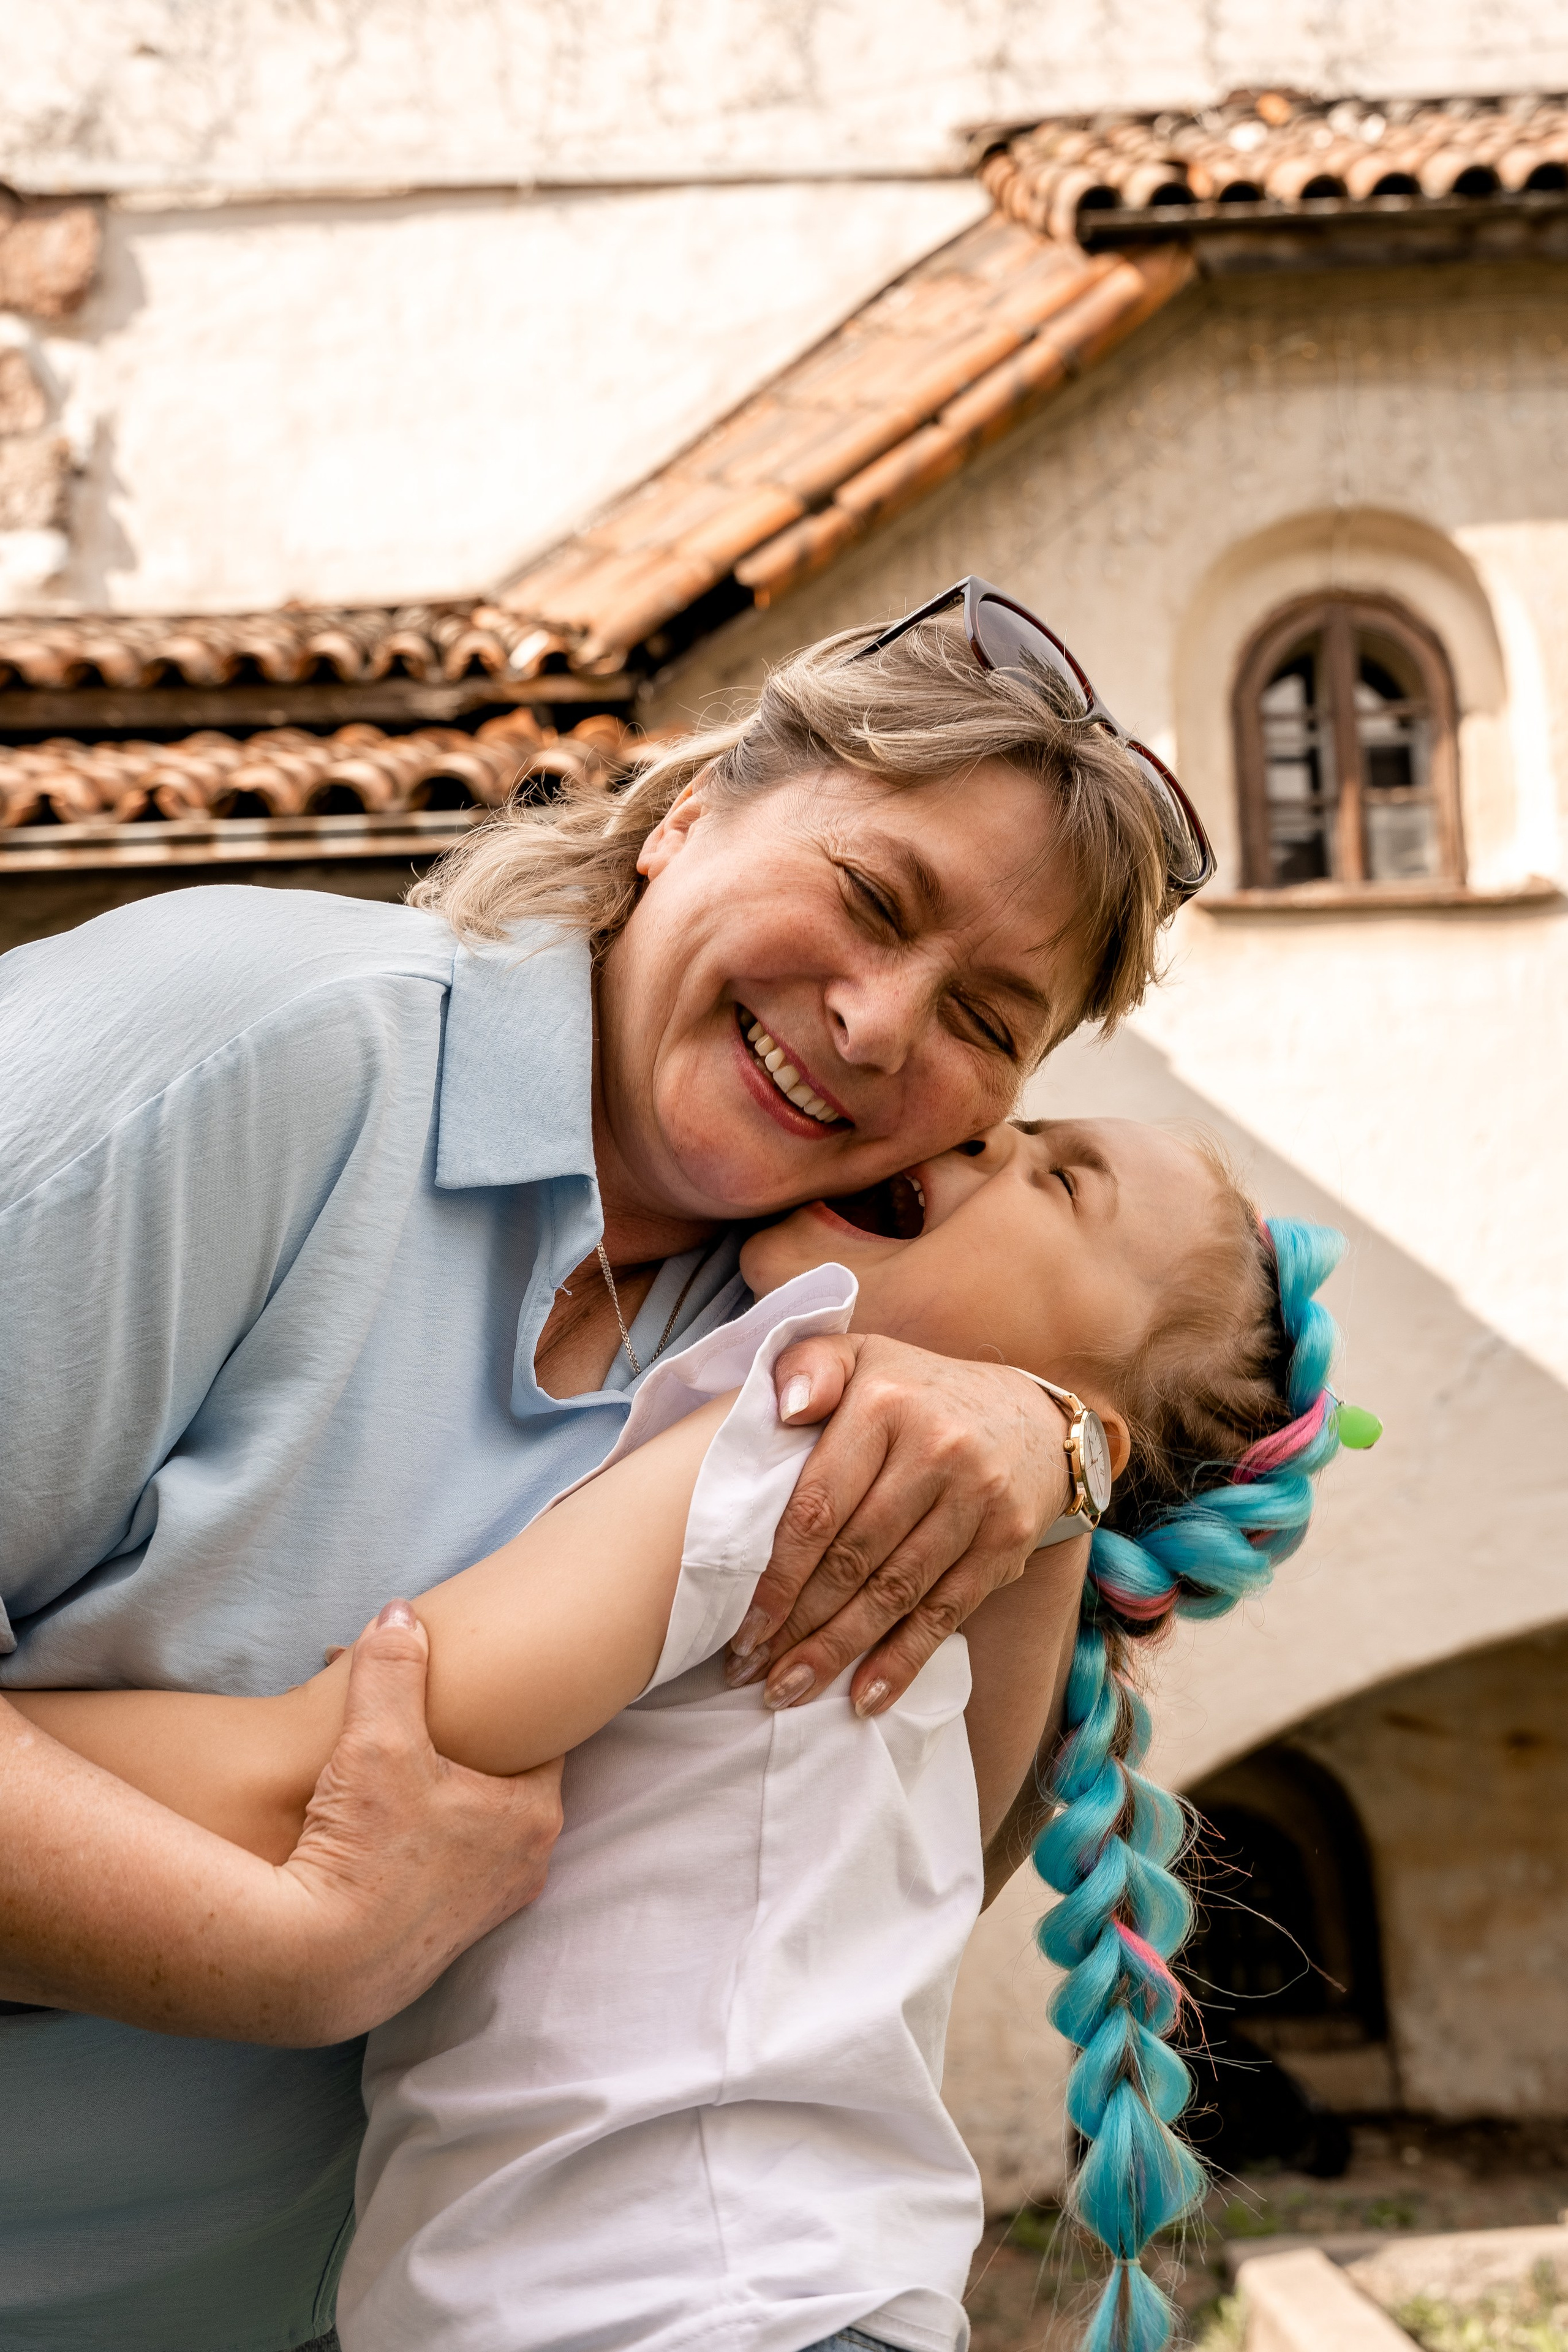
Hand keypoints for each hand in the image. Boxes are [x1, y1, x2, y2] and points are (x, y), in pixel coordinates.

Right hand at [273, 1601, 563, 2041]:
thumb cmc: (363, 1851)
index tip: (470, 1682)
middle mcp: (525, 1864)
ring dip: (437, 1792)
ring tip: (387, 1763)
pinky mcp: (444, 1934)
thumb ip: (392, 1666)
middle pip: (502, 1779)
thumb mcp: (377, 1739)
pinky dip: (420, 1837)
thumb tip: (400, 1613)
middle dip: (460, 1743)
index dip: (500, 1702)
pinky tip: (377, 1823)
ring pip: (471, 1824)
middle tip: (414, 1716)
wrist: (319, 1966)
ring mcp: (487, 1906)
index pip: (539, 1736)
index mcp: (534, 1813)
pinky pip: (445, 1864)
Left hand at [726, 1336, 1069, 1717]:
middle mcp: (937, 1451)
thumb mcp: (862, 1356)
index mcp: (885, 1405)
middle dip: (795, 1623)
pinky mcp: (1006, 1541)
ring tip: (787, 1691)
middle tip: (746, 1671)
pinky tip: (864, 1697)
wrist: (1031, 1418)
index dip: (776, 1572)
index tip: (739, 1622)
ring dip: (838, 1651)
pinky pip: (945, 1611)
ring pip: (894, 1592)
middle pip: (852, 1557)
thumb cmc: (917, 1395)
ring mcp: (977, 1500)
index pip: (818, 1504)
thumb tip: (786, 1407)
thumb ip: (808, 1366)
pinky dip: (904, 1661)